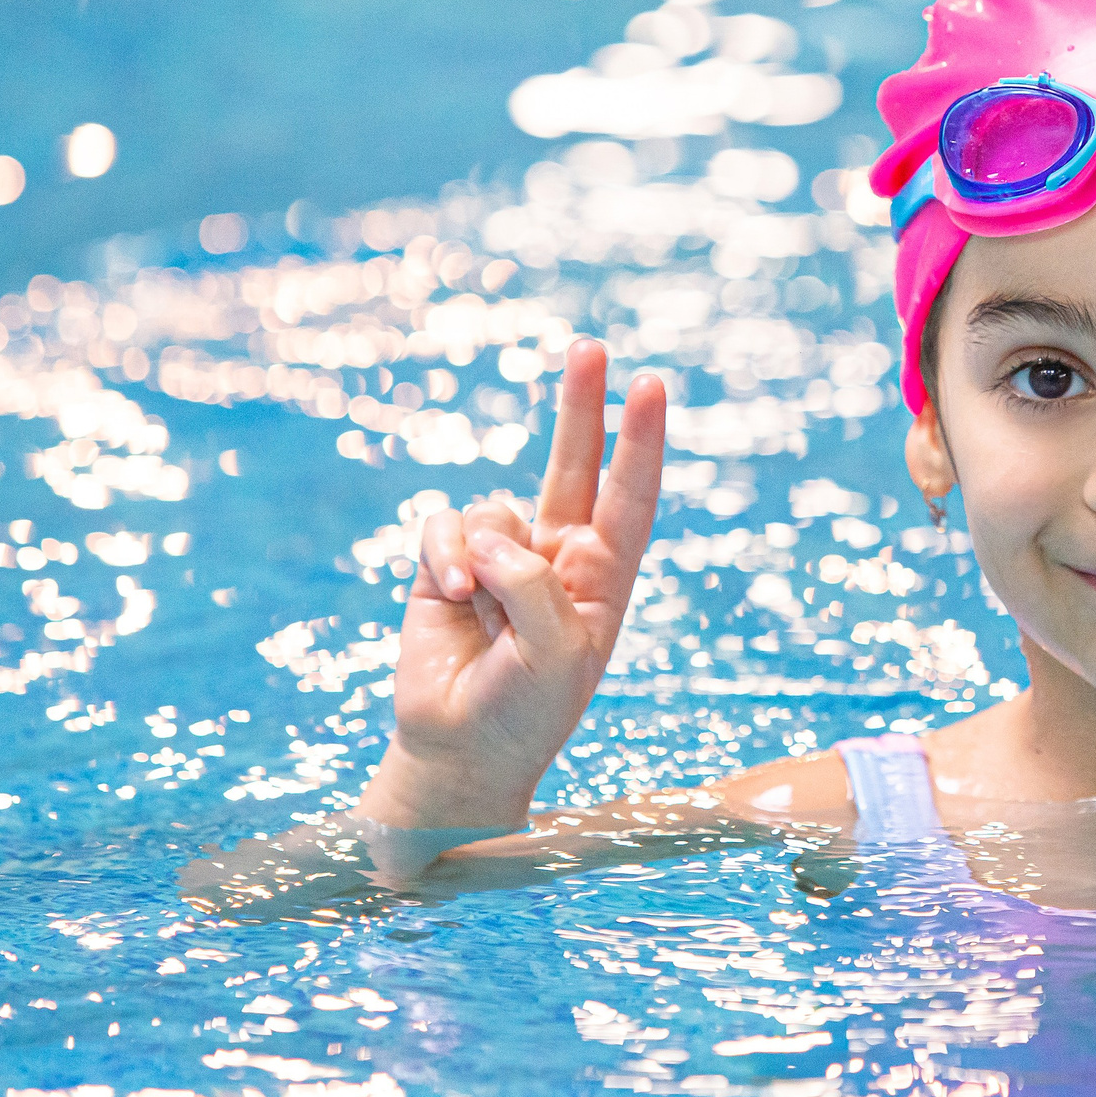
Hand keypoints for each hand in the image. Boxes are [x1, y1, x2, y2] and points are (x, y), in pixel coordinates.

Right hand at [356, 340, 666, 829]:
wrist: (456, 751)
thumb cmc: (523, 710)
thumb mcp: (556, 654)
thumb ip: (534, 585)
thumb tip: (490, 534)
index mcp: (605, 578)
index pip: (631, 497)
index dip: (640, 442)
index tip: (651, 386)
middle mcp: (557, 557)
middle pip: (574, 464)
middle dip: (582, 404)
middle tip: (591, 345)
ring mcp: (501, 556)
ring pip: (494, 510)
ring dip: (482, 556)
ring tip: (477, 611)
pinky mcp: (445, 562)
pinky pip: (445, 525)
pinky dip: (444, 553)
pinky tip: (449, 595)